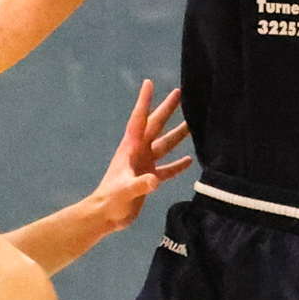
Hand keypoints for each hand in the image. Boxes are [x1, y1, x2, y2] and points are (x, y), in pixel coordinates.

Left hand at [85, 81, 191, 231]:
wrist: (105, 217)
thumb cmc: (110, 201)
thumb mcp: (124, 191)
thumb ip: (139, 185)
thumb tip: (154, 180)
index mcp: (131, 148)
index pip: (139, 120)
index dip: (144, 101)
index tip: (149, 82)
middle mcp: (139, 152)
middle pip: (156, 126)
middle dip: (167, 110)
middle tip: (181, 93)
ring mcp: (144, 164)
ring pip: (164, 145)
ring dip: (178, 135)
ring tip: (193, 124)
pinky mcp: (149, 179)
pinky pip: (167, 169)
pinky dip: (177, 165)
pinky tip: (190, 160)